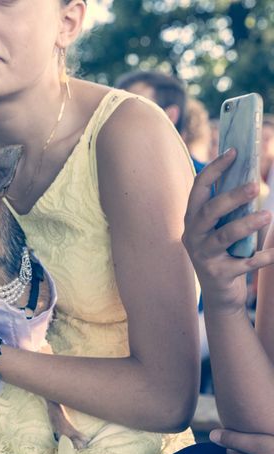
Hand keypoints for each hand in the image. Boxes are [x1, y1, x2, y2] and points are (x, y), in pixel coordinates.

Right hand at [182, 149, 273, 314]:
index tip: (234, 151)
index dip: (215, 169)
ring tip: (267, 215)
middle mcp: (194, 236)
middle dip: (230, 198)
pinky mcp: (219, 275)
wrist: (220, 295)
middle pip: (208, 212)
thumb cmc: (224, 253)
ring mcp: (204, 256)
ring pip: (222, 237)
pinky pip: (243, 264)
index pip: (199, 189)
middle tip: (255, 186)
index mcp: (193, 219)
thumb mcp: (220, 228)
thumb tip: (251, 179)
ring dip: (245, 225)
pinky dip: (262, 257)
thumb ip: (228, 208)